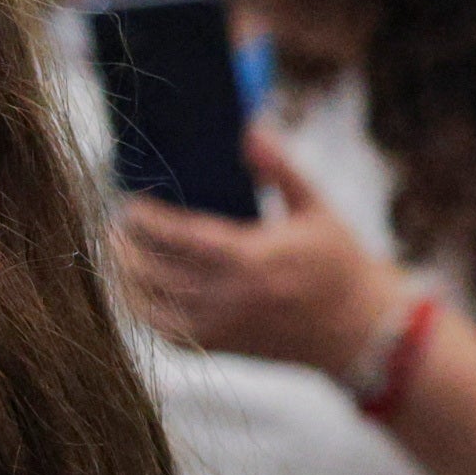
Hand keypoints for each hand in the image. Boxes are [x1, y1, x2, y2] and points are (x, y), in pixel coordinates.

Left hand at [115, 137, 407, 382]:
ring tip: (116, 251)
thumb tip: (250, 127)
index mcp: (253, 259)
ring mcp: (223, 327)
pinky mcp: (221, 347)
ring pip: (152, 306)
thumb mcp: (317, 208)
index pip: (182, 237)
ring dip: (125, 278)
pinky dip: (143, 312)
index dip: (147, 220)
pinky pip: (167, 334)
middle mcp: (231, 297)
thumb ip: (281, 168)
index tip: (128, 202)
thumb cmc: (339, 263)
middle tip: (115, 223)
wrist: (360, 331)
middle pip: (156, 272)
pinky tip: (134, 288)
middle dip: (126, 246)